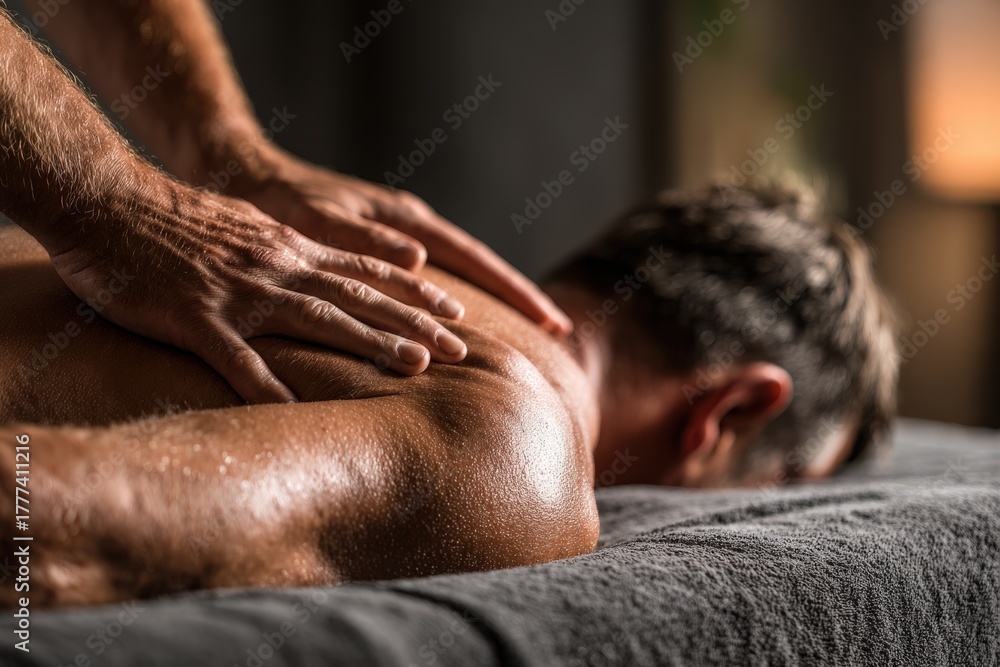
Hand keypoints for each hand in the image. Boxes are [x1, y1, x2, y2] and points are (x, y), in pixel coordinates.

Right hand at [45, 170, 469, 402]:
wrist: (103, 198)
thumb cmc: (168, 219)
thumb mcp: (241, 227)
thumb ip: (280, 252)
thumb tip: (315, 274)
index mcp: (287, 248)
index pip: (366, 270)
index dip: (414, 292)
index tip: (456, 311)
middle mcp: (276, 266)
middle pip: (359, 296)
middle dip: (414, 322)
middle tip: (462, 348)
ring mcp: (238, 290)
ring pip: (319, 317)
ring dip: (371, 342)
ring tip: (415, 366)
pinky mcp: (193, 315)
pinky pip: (233, 356)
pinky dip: (264, 381)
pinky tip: (292, 408)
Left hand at [223, 144, 572, 334]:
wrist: (252, 174)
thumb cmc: (281, 200)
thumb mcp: (319, 219)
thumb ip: (365, 240)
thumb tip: (419, 262)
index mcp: (406, 221)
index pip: (475, 259)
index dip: (514, 291)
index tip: (549, 321)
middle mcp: (412, 226)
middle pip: (481, 265)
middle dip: (520, 297)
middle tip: (560, 331)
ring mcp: (402, 235)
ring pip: (461, 270)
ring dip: (494, 299)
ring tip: (528, 332)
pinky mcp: (387, 245)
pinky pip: (436, 274)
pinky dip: (458, 296)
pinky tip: (461, 319)